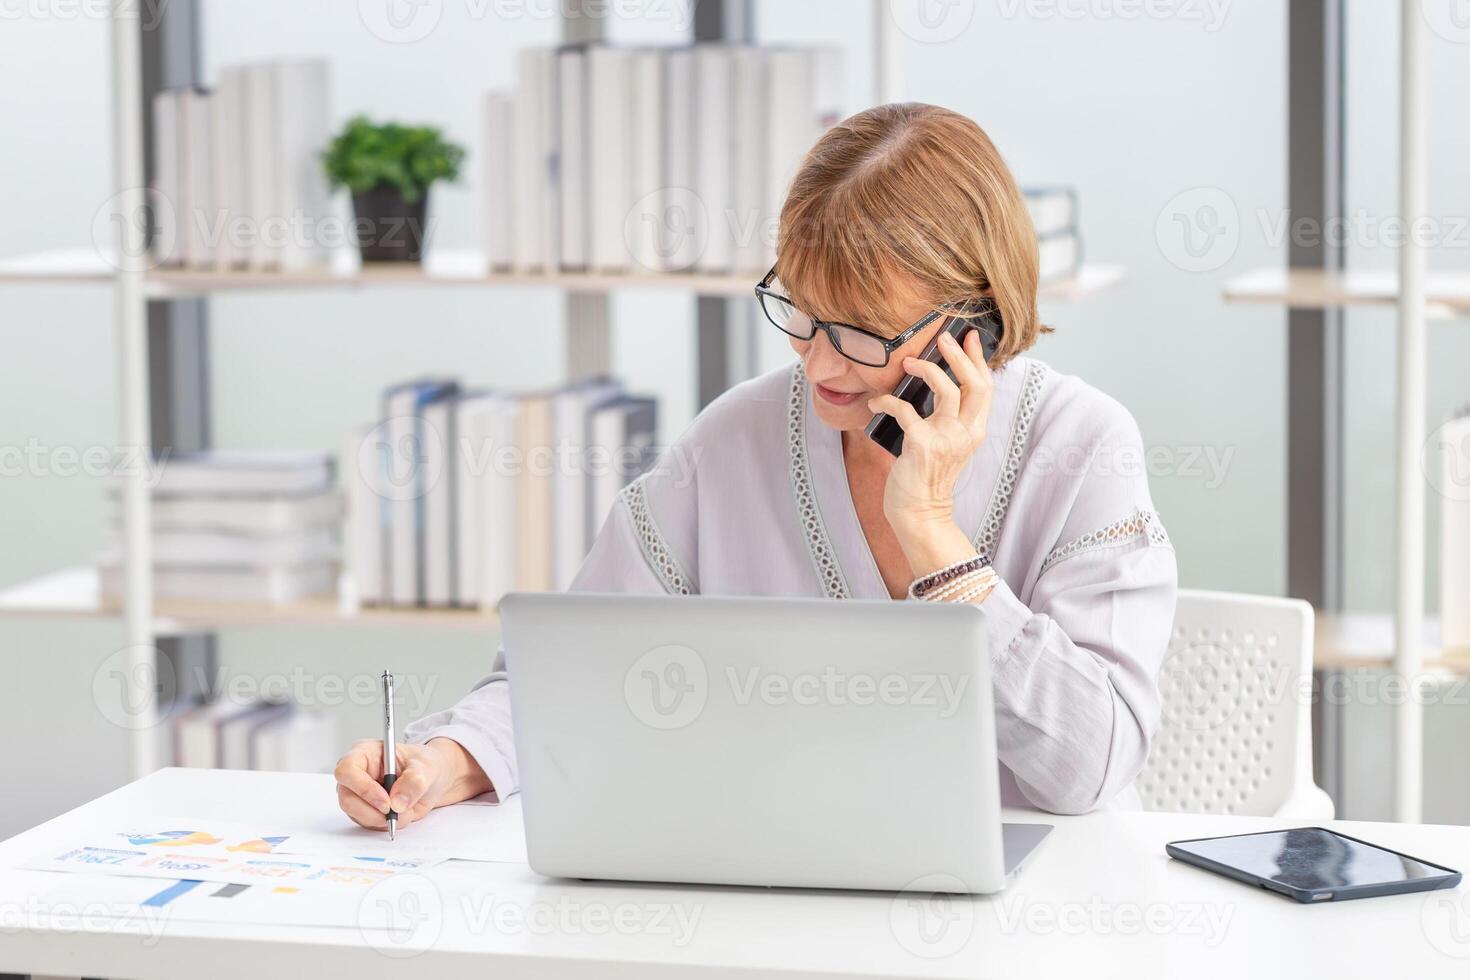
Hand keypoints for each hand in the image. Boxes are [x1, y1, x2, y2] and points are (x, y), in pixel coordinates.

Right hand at [333, 738, 485, 830]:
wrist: (431, 780)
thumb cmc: (425, 765)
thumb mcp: (426, 767)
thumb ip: (414, 781)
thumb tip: (397, 803)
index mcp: (365, 753)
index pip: (348, 770)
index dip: (363, 788)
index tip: (386, 802)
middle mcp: (356, 774)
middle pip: (347, 798)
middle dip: (374, 811)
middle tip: (397, 813)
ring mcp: (357, 794)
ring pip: (356, 815)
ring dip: (382, 819)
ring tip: (406, 811)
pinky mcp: (363, 810)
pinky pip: (367, 824)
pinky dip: (385, 824)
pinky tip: (401, 814)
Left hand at [867, 327, 995, 547]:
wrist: (919, 511)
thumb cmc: (928, 476)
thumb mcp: (949, 445)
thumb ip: (950, 419)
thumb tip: (933, 383)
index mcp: (975, 431)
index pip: (985, 387)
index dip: (978, 359)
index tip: (969, 337)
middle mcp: (966, 433)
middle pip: (974, 383)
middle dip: (959, 355)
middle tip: (943, 338)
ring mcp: (946, 438)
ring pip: (947, 390)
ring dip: (927, 369)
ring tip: (908, 363)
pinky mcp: (921, 444)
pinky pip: (904, 410)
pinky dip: (887, 401)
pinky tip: (876, 402)